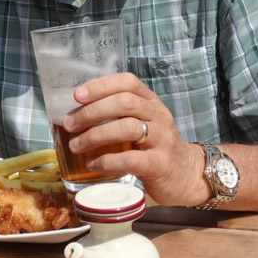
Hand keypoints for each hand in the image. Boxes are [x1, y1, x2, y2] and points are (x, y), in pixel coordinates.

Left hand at [62, 73, 207, 205]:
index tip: (78, 95)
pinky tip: (93, 164)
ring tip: (76, 145)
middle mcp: (159, 116)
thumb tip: (76, 115)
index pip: (128, 82)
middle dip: (92, 112)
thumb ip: (118, 116)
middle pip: (125, 103)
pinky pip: (132, 159)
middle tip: (70, 124)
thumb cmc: (156, 148)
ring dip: (96, 135)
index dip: (101, 85)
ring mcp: (162, 140)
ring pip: (128, 127)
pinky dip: (107, 161)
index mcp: (151, 102)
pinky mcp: (160, 164)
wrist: (187, 175)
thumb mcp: (142, 124)